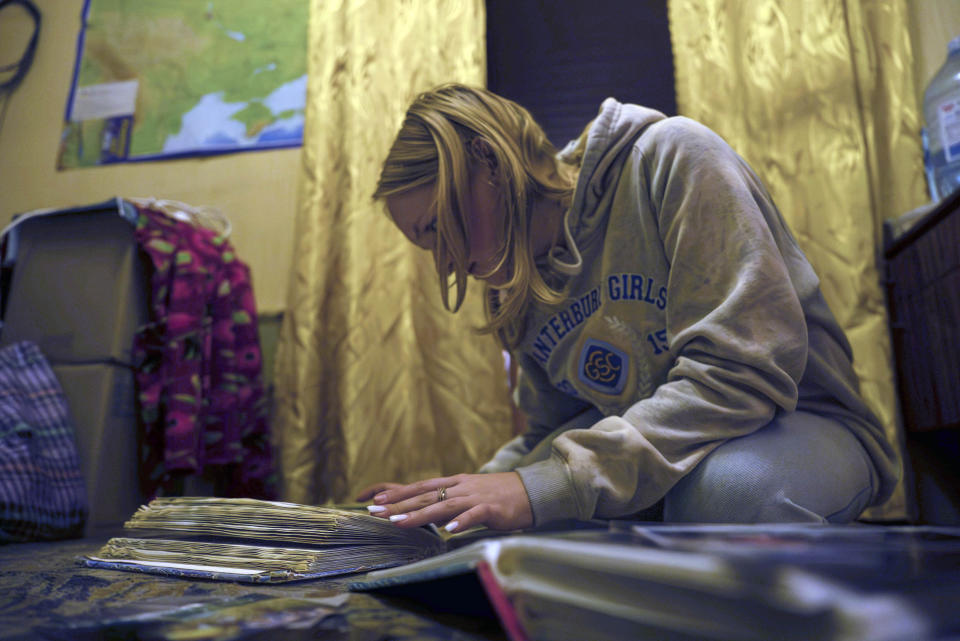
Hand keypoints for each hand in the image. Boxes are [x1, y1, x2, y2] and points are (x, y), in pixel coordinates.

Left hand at [360, 472, 532, 532]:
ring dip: (421, 515)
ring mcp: (476, 497)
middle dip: (400, 505)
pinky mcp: (491, 508)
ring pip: (444, 506)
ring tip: (400, 524)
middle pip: (425, 496)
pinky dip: (461, 522)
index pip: (420, 487)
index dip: (398, 494)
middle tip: (376, 513)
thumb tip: (430, 514)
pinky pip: (474, 516)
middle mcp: (461, 487)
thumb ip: (450, 501)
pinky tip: (449, 531)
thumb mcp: (471, 494)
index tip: (375, 501)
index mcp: (455, 483)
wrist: (531, 490)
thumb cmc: (500, 494)